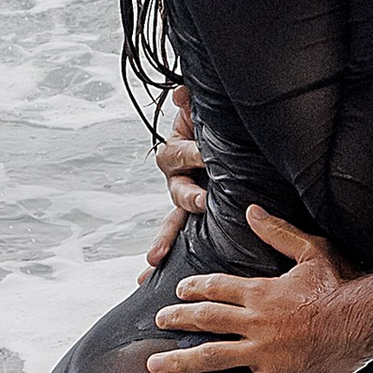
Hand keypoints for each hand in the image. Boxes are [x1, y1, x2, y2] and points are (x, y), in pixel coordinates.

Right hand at [138, 83, 208, 276]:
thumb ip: (191, 104)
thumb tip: (181, 93)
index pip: (180, 155)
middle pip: (177, 191)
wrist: (225, 145)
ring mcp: (187, 201)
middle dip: (187, 199)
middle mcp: (178, 180)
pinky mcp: (199, 219)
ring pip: (173, 221)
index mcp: (178, 153)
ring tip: (153, 259)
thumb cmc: (214, 129)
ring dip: (163, 239)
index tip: (204, 155)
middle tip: (202, 201)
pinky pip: (182, 238)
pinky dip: (165, 254)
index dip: (192, 153)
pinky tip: (146, 279)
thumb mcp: (204, 116)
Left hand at [145, 205, 361, 372]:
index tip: (179, 292)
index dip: (195, 288)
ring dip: (179, 362)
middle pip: (205, 319)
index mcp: (261, 292)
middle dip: (178, 320)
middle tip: (158, 322)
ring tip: (154, 366)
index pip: (217, 287)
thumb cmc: (344, 285)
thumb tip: (252, 211)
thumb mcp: (312, 250)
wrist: (364, 320)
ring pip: (210, 357)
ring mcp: (261, 352)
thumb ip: (278, 233)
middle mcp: (254, 321)